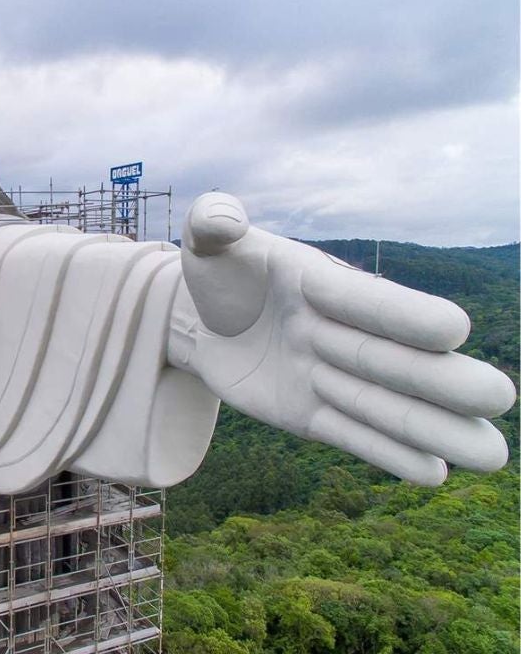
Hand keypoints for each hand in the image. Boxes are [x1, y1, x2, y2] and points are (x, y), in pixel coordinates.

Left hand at [176, 192, 515, 484]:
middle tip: (497, 396)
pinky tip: (435, 474)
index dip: (404, 315)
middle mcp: (337, 332)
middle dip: (441, 381)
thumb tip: (220, 220)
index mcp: (320, 283)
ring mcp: (327, 377)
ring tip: (492, 455)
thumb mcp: (207, 244)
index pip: (365, 301)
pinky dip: (387, 455)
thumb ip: (213, 221)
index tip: (452, 329)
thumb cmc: (217, 276)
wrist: (203, 321)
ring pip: (384, 407)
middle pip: (393, 361)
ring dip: (434, 431)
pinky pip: (350, 436)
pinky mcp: (309, 415)